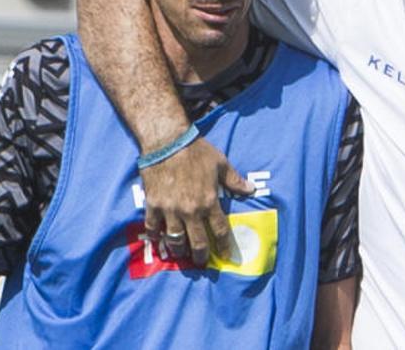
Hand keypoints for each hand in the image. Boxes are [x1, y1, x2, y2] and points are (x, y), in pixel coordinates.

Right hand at [141, 137, 256, 264]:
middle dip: (200, 256)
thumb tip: (251, 189)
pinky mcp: (154, 205)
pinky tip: (158, 239)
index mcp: (209, 202)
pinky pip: (153, 227)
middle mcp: (190, 211)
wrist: (167, 142)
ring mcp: (170, 210)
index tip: (226, 255)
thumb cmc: (196, 151)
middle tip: (201, 262)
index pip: (220, 230)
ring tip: (181, 255)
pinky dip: (155, 235)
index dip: (224, 246)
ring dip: (179, 251)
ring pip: (175, 240)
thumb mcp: (220, 164)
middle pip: (197, 242)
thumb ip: (234, 180)